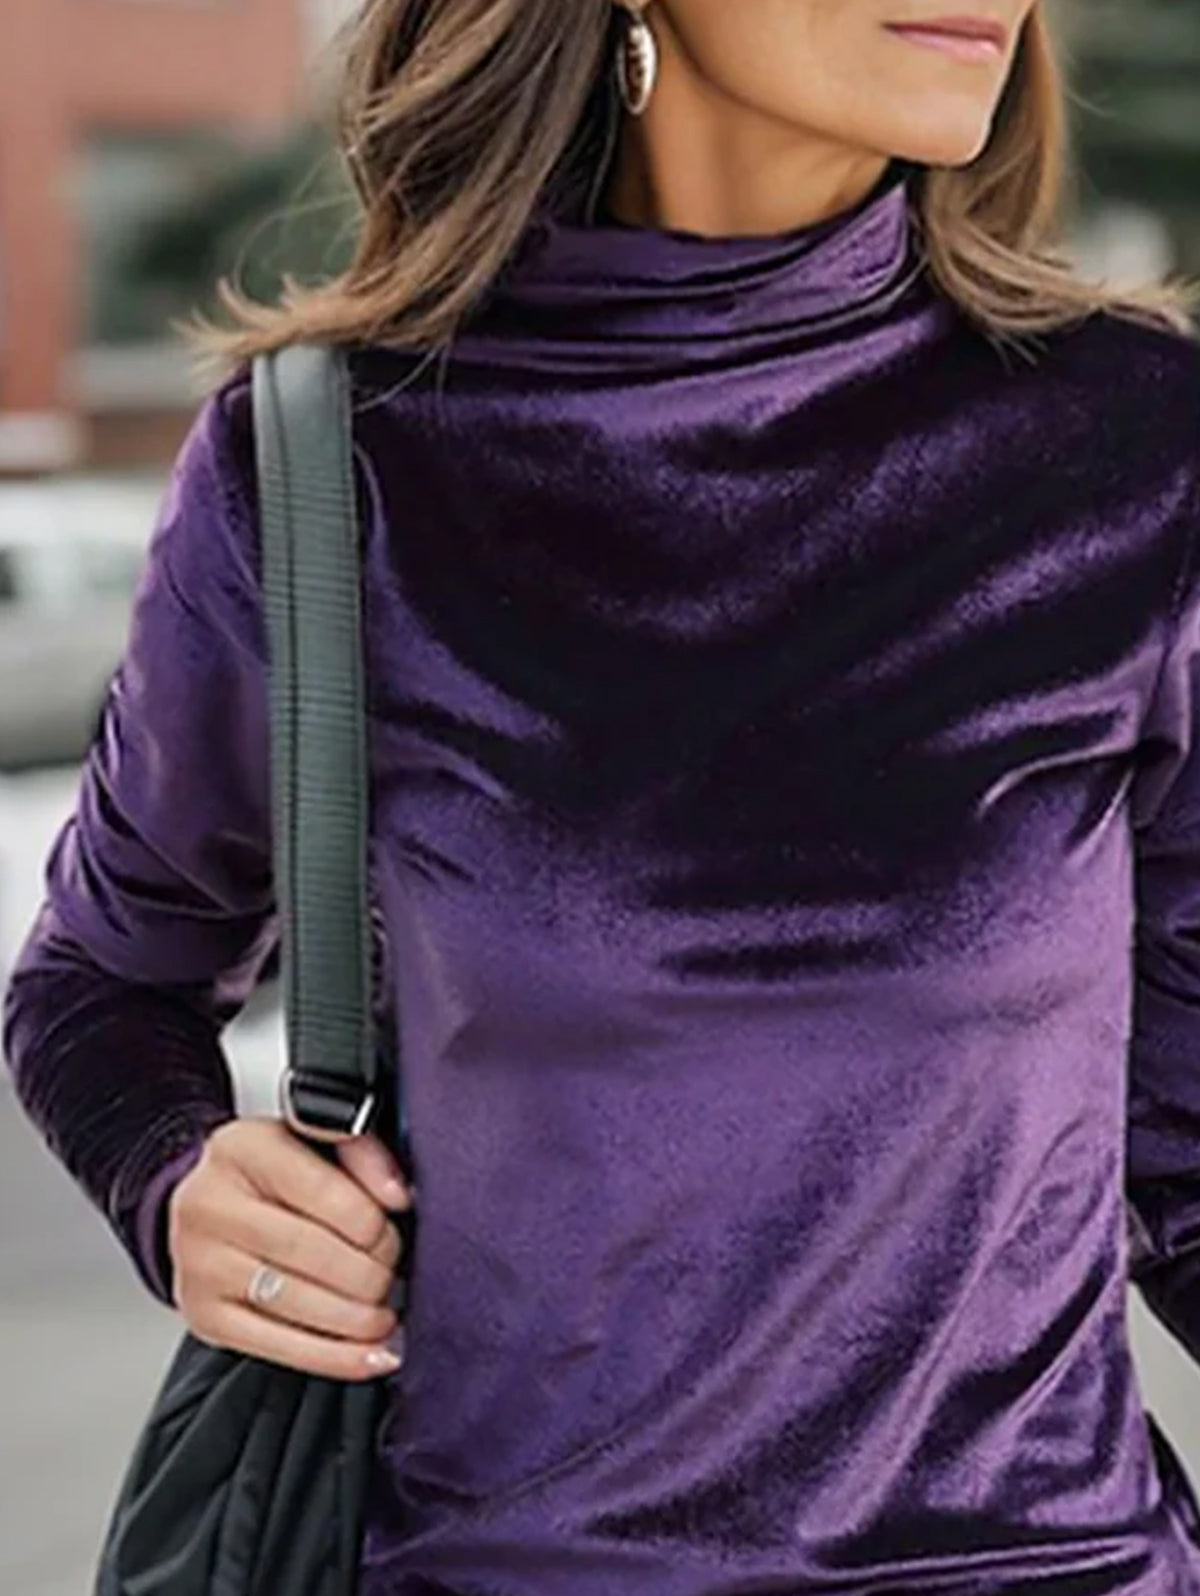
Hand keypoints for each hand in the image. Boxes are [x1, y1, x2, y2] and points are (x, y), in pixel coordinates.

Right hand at [168, 1119, 410, 1380]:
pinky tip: (370, 1354)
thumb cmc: (277, 1174)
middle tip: (392, 1276)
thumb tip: (396, 1194)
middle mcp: (209, 1204)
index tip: (393, 1233)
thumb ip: (362, 1152)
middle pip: (308, 1250)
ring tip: (386, 1315)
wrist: (212, 1205)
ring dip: (356, 1318)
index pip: (321, 1191)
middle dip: (367, 1271)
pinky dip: (334, 1356)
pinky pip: (276, 1346)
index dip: (371, 1222)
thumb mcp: (315, 1140)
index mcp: (241, 1147)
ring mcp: (200, 1264)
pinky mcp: (204, 1315)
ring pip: (295, 1301)